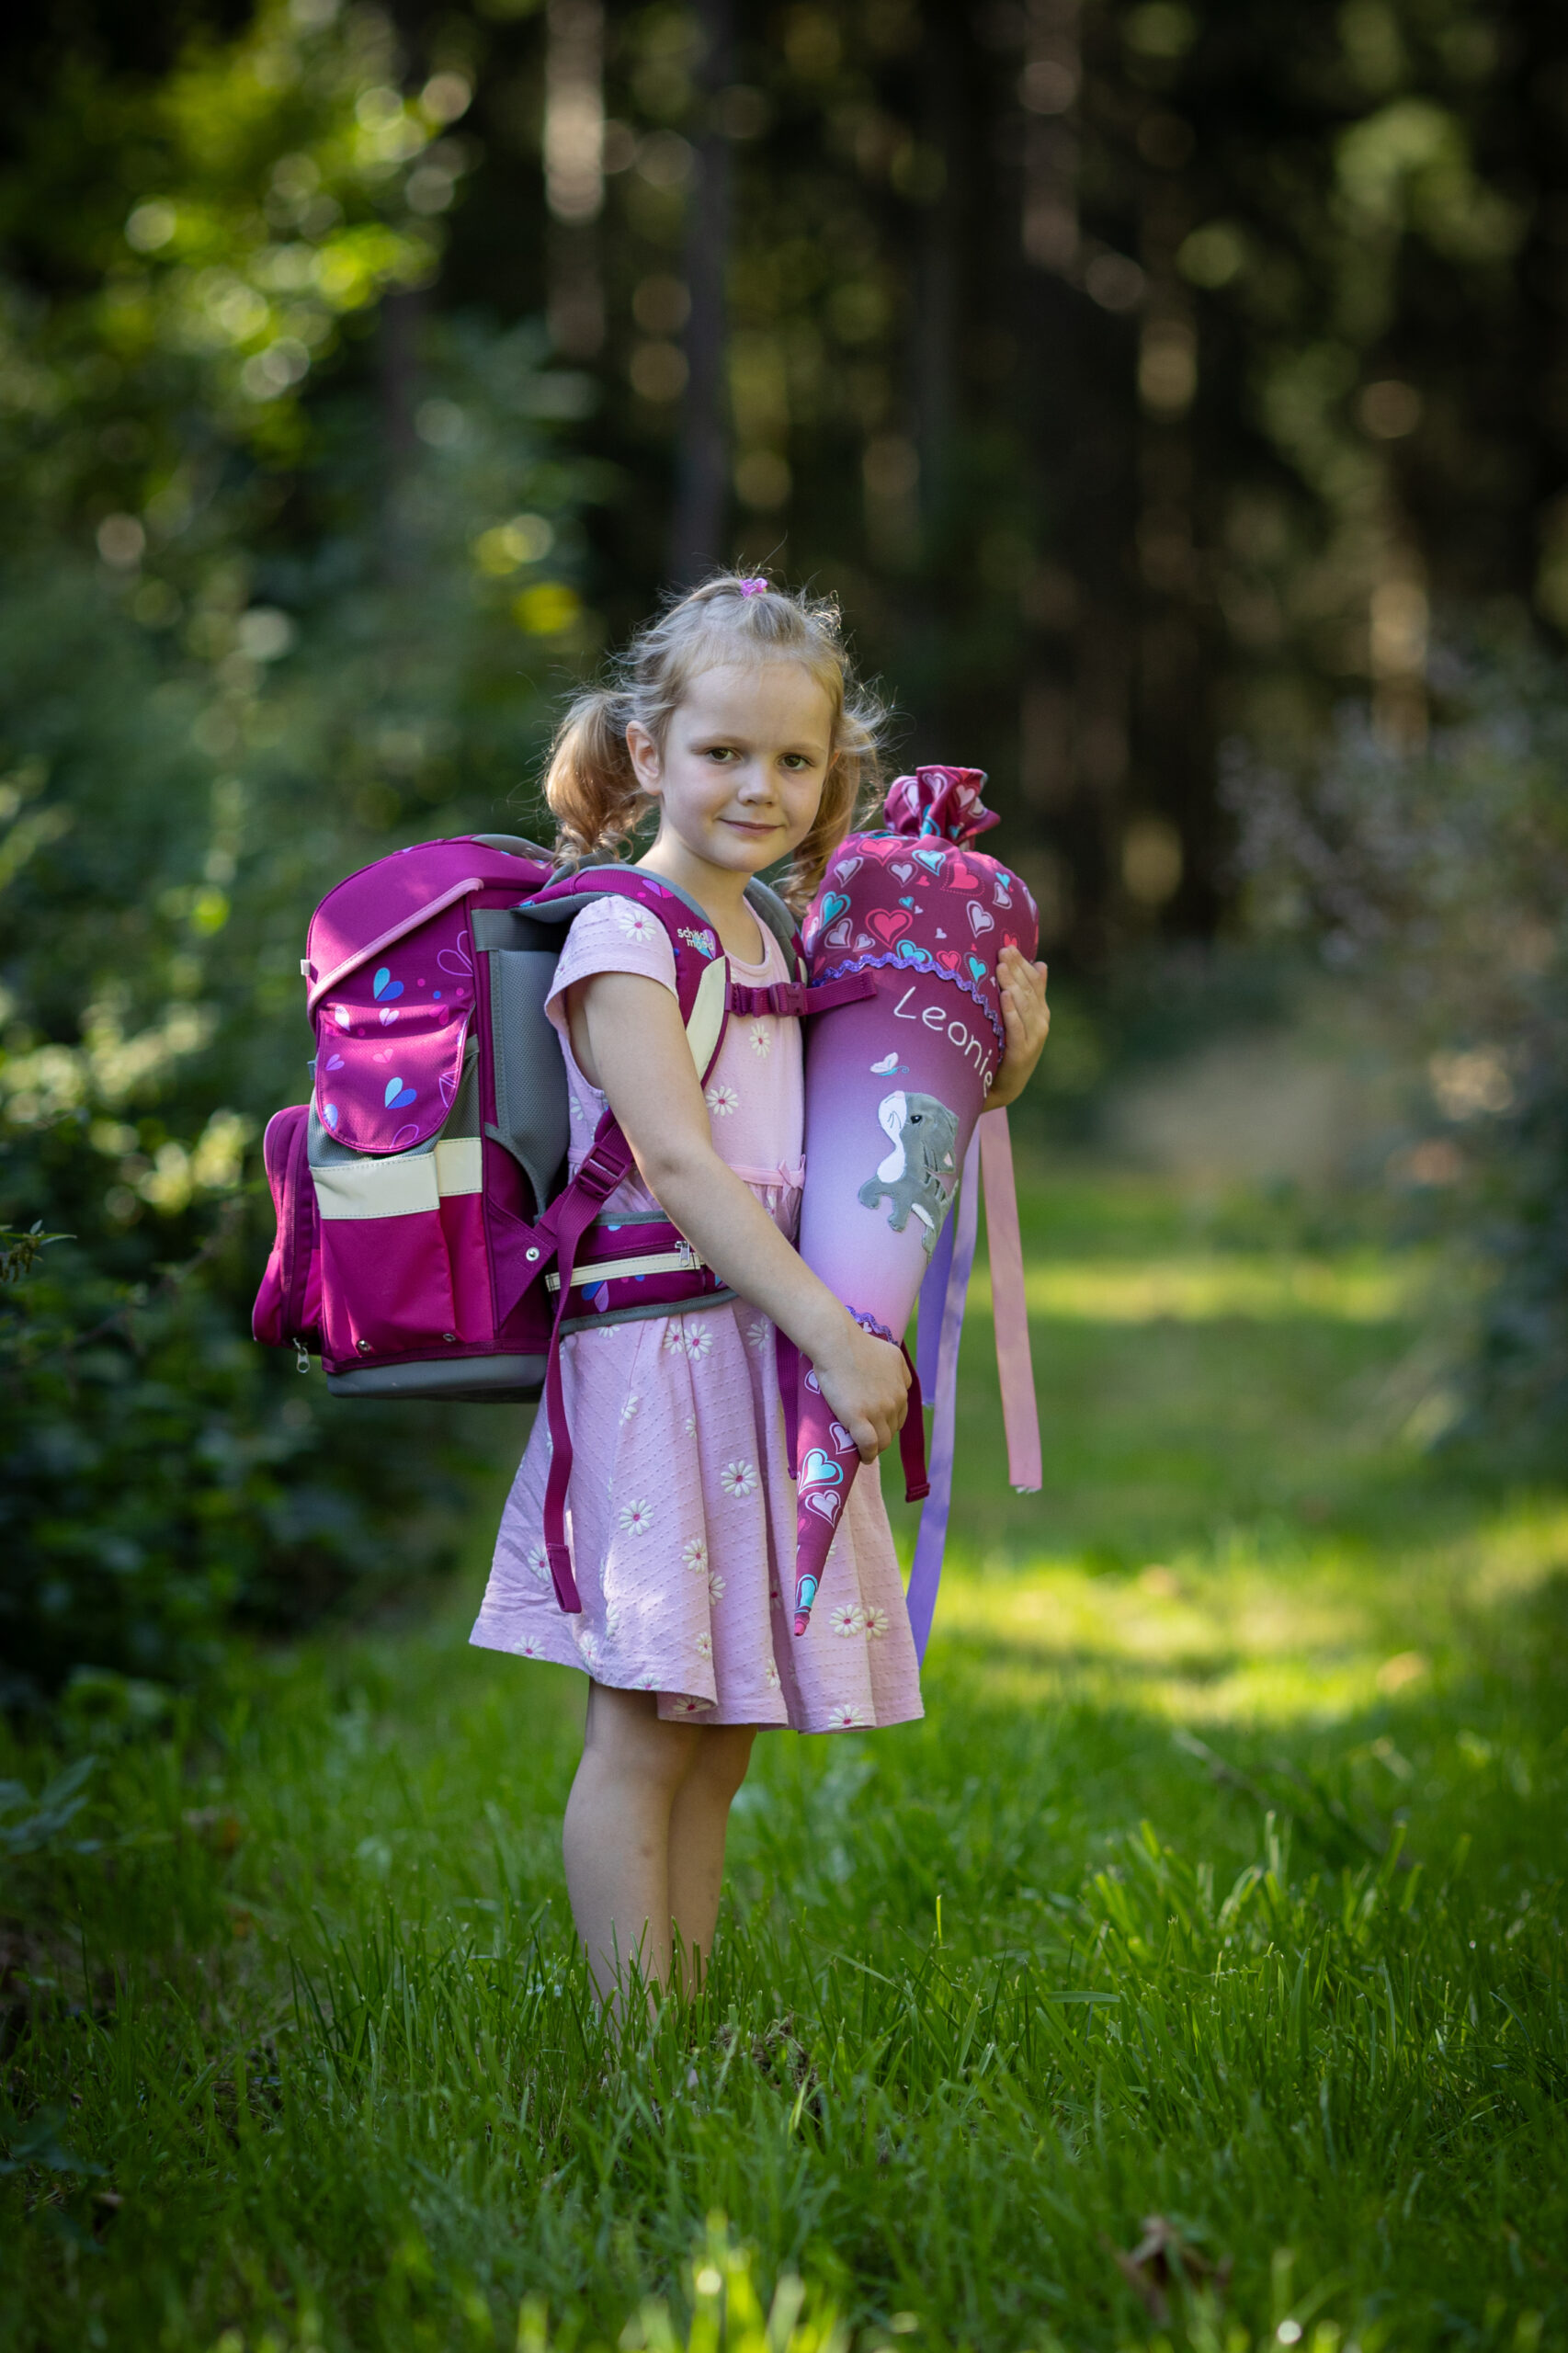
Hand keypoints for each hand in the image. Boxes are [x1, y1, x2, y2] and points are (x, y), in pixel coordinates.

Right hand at [811, 1316, 909, 1463]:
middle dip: (882, 1435)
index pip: (900, 1415)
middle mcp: (895, 1400)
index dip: (889, 1423)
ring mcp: (878, 1410)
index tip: (877, 1426)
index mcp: (902, 1387)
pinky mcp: (859, 1418)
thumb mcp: (891, 1354)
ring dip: (876, 1448)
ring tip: (865, 1450)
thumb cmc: (858, 1344)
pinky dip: (868, 1454)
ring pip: (884, 1440)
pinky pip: (869, 1445)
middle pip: (893, 1429)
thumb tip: (902, 1386)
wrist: (838, 1344)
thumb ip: (901, 1372)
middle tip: (868, 1438)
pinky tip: (864, 1457)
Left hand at [986, 948, 1049, 1109]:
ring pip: (1023, 1006)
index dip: (1022, 964)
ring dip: (1012, 985)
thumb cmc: (1009, 1048)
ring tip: (1000, 967)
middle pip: (1028, 991)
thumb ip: (1031, 993)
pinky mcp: (1022, 1053)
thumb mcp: (1022, 1018)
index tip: (1008, 946)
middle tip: (1002, 951)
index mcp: (1041, 1011)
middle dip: (1015, 969)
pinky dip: (1010, 1011)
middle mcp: (1041, 1022)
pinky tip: (1004, 996)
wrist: (1006, 1085)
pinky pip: (1016, 1028)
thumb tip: (1041, 964)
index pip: (1034, 982)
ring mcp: (1033, 1038)